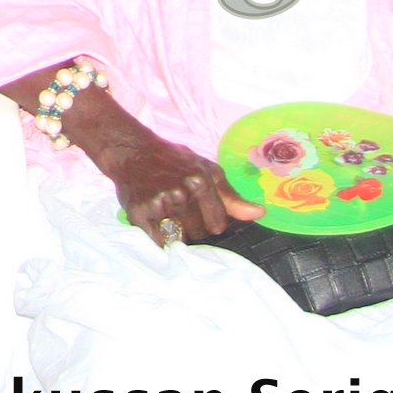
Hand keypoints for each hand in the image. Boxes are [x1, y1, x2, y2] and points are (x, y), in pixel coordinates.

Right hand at [104, 134, 262, 245]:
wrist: (132, 151)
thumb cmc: (174, 160)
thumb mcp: (206, 171)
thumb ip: (231, 196)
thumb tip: (259, 214)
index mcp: (201, 182)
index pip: (218, 224)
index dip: (210, 219)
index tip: (199, 209)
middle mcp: (181, 193)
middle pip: (199, 233)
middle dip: (194, 226)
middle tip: (181, 209)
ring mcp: (159, 204)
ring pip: (180, 238)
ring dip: (177, 232)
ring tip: (168, 214)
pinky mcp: (139, 213)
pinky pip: (158, 241)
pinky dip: (158, 237)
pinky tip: (156, 221)